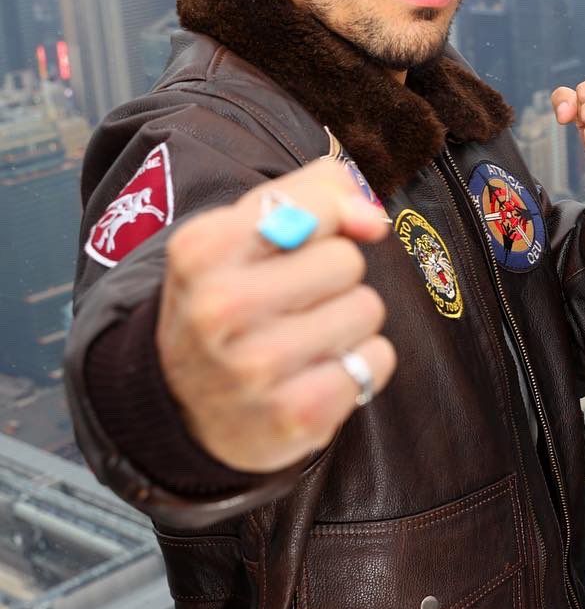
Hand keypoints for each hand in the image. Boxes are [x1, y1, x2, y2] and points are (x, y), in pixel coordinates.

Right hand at [156, 158, 395, 473]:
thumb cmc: (228, 302)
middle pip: (347, 260)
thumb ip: (313, 194)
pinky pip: (377, 358)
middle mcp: (220, 307)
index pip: (316, 206)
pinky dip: (360, 363)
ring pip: (367, 308)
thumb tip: (370, 216)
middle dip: (334, 278)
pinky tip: (317, 372)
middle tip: (294, 302)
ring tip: (303, 339)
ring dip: (349, 322)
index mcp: (202, 250)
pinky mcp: (296, 414)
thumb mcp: (242, 234)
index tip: (309, 240)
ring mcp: (257, 367)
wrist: (183, 408)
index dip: (330, 219)